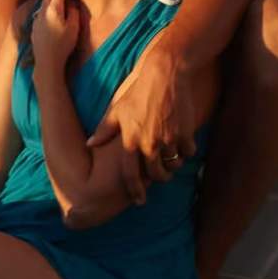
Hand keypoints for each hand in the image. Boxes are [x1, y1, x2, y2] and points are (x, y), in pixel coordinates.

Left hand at [31, 0, 79, 70]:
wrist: (47, 62)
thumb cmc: (63, 46)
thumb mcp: (74, 28)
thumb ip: (74, 12)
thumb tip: (71, 2)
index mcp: (53, 10)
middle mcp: (42, 12)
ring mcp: (36, 20)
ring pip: (44, 4)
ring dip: (53, 0)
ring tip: (62, 0)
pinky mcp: (34, 27)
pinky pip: (41, 13)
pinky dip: (48, 9)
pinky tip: (54, 15)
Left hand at [88, 34, 197, 191]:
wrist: (165, 77)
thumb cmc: (138, 94)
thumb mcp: (117, 111)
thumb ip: (104, 130)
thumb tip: (89, 143)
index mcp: (130, 141)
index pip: (130, 175)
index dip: (135, 190)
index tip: (139, 201)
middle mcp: (149, 144)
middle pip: (156, 174)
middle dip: (159, 178)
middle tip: (161, 176)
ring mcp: (169, 140)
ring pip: (174, 165)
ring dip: (173, 165)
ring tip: (171, 159)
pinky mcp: (185, 134)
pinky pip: (188, 152)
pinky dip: (186, 151)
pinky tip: (182, 144)